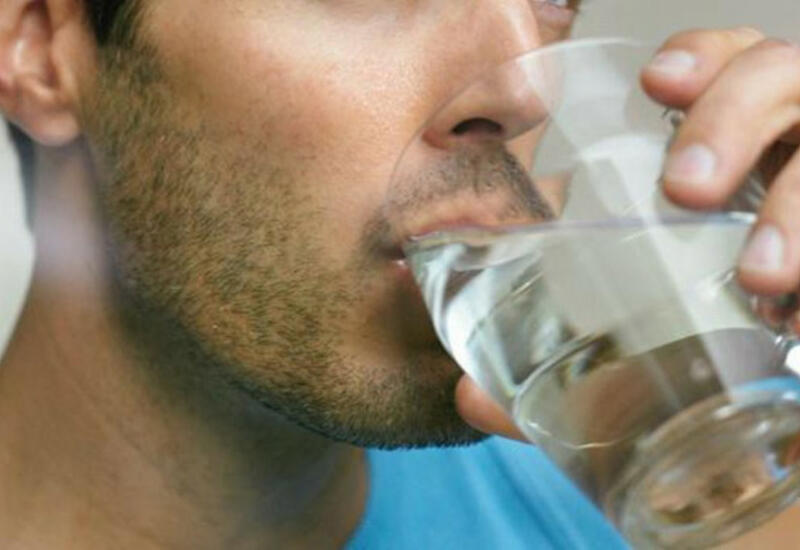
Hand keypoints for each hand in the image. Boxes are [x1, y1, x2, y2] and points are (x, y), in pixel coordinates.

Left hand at [457, 28, 799, 440]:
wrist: (786, 408)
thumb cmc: (705, 347)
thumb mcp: (636, 336)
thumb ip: (564, 360)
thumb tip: (472, 397)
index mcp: (736, 153)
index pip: (729, 68)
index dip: (703, 57)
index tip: (655, 84)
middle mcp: (791, 158)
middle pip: (784, 82)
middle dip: (735, 119)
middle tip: (686, 190)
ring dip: (797, 201)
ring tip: (758, 275)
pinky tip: (796, 321)